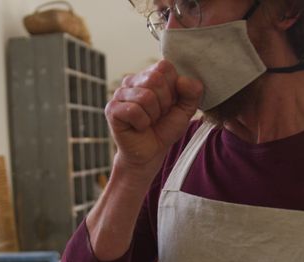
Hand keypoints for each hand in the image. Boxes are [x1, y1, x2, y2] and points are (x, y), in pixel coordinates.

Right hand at [106, 60, 202, 176]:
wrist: (150, 153)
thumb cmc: (164, 129)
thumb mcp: (185, 110)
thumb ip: (192, 93)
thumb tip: (184, 80)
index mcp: (149, 75)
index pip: (165, 67)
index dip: (173, 88)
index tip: (169, 103)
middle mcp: (132, 80)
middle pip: (155, 79)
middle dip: (164, 103)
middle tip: (158, 115)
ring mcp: (120, 93)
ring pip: (146, 96)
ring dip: (153, 115)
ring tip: (149, 121)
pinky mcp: (112, 109)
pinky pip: (134, 110)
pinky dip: (142, 123)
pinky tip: (139, 127)